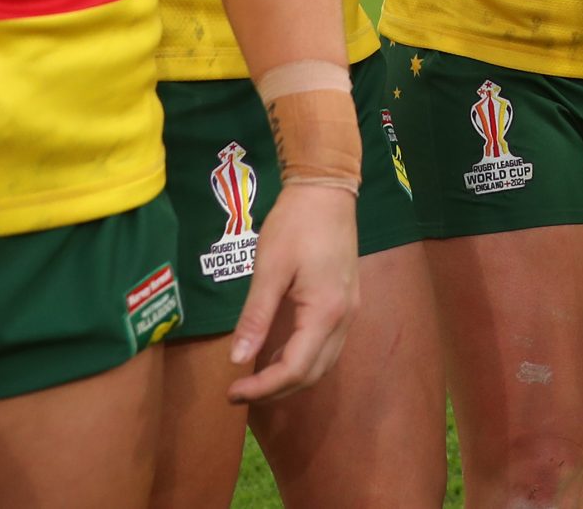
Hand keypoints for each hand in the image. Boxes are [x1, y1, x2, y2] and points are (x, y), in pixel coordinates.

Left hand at [227, 182, 357, 404]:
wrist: (327, 191)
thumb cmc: (295, 223)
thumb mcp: (270, 268)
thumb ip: (256, 316)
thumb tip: (237, 359)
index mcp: (325, 312)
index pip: (295, 369)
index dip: (263, 387)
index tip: (232, 392)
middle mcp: (344, 319)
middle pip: (312, 374)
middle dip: (275, 389)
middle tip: (239, 390)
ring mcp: (349, 312)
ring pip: (323, 363)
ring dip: (291, 378)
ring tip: (256, 377)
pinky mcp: (347, 302)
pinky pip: (327, 346)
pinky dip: (303, 359)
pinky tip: (279, 352)